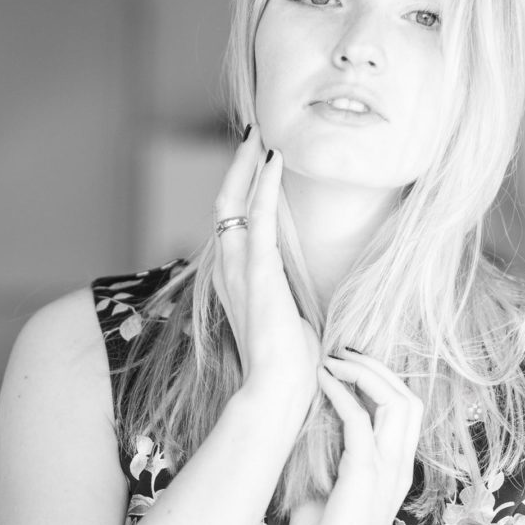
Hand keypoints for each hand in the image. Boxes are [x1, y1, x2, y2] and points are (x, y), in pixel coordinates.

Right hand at [212, 125, 319, 407]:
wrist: (277, 391)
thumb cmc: (288, 366)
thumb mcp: (287, 321)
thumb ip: (285, 298)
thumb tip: (301, 292)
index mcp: (235, 283)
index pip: (231, 227)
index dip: (238, 191)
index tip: (254, 163)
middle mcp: (229, 272)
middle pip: (224, 205)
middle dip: (237, 167)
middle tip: (253, 133)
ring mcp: (240, 271)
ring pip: (233, 203)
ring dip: (247, 165)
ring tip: (260, 134)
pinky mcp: (259, 272)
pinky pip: (258, 217)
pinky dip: (264, 184)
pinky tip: (273, 158)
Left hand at [288, 347, 422, 524]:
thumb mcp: (326, 493)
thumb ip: (326, 462)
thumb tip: (302, 432)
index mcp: (395, 471)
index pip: (405, 411)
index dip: (381, 380)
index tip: (347, 364)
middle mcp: (399, 466)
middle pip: (409, 397)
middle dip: (378, 367)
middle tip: (342, 352)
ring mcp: (387, 471)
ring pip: (397, 402)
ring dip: (365, 374)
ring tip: (334, 359)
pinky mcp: (364, 476)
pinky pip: (362, 421)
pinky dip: (343, 394)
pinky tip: (322, 381)